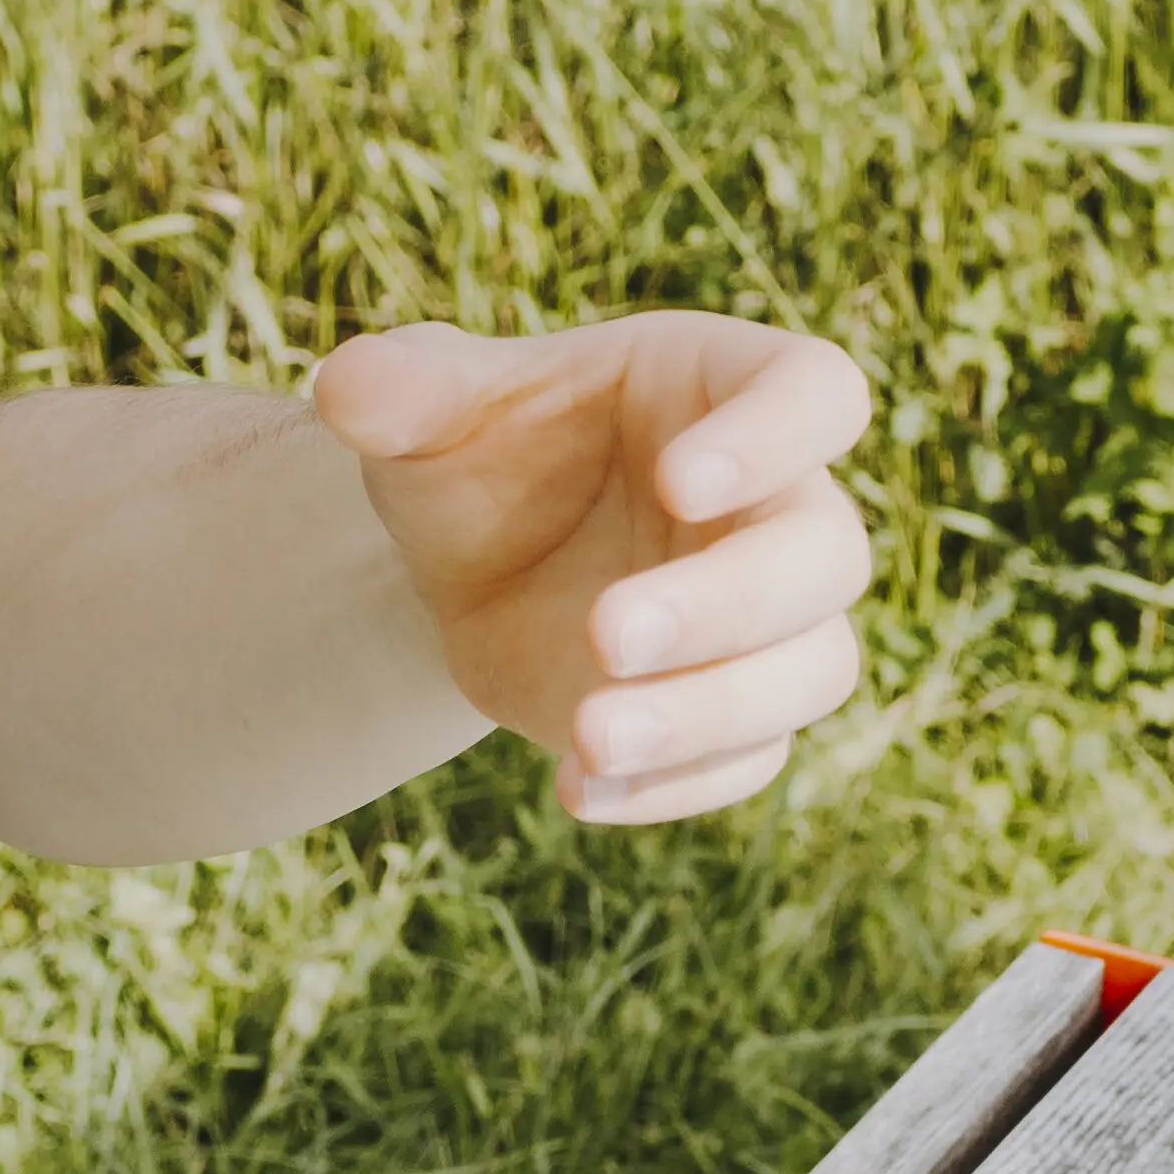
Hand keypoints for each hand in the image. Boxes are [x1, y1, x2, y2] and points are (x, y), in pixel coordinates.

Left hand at [307, 316, 882, 823]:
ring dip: (711, 713)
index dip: (772, 439)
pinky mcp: (740, 713)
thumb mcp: (431, 412)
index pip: (815, 394)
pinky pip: (751, 759)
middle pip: (825, 554)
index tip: (676, 482)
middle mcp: (783, 500)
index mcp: (731, 388)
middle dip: (728, 603)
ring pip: (812, 669)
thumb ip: (404, 392)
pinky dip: (673, 786)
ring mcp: (774, 617)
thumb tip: (348, 388)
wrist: (475, 561)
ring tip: (591, 737)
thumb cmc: (481, 452)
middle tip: (605, 633)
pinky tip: (573, 786)